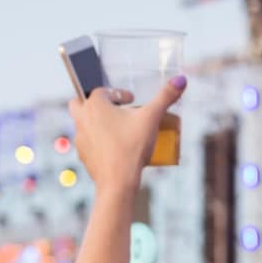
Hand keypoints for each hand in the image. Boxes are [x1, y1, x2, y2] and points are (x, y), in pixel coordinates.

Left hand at [68, 78, 186, 190]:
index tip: (132, 100)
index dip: (120, 94)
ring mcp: (80, 137)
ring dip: (96, 123)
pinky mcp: (83, 155)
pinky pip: (88, 143)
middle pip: (80, 101)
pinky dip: (98, 142)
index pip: (105, 91)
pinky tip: (114, 150)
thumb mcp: (151, 119)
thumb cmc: (132, 147)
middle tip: (112, 110)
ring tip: (116, 131)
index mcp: (95, 104)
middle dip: (94, 102)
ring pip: (83, 123)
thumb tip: (181, 79)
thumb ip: (165, 98)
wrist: (117, 182)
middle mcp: (82, 117)